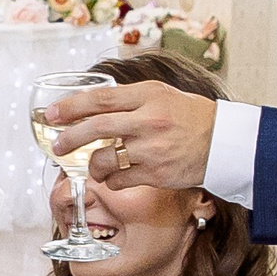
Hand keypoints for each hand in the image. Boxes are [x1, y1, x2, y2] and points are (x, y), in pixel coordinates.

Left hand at [44, 78, 216, 190]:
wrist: (224, 143)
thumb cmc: (192, 117)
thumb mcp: (162, 95)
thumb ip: (130, 99)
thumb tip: (92, 104)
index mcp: (148, 96)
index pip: (100, 99)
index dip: (71, 106)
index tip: (52, 113)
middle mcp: (148, 121)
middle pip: (96, 127)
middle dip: (70, 138)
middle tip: (58, 145)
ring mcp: (152, 148)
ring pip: (104, 159)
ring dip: (91, 166)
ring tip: (93, 166)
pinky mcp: (156, 173)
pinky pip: (119, 180)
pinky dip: (110, 181)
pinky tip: (114, 177)